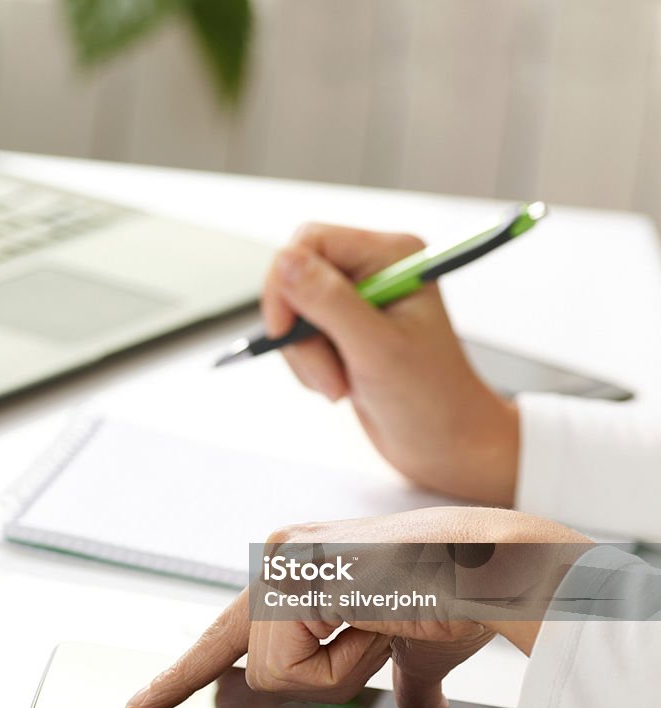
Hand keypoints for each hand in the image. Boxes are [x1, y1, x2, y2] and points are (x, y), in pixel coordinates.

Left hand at [127, 508, 593, 707]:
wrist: (493, 570)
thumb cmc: (460, 599)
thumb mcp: (414, 649)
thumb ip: (397, 678)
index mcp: (298, 567)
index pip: (227, 632)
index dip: (187, 672)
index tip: (144, 700)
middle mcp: (277, 556)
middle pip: (261, 672)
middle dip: (328, 675)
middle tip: (381, 629)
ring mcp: (278, 560)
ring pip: (274, 678)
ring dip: (343, 670)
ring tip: (384, 623)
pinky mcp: (287, 573)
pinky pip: (293, 669)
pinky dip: (346, 665)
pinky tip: (377, 619)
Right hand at [261, 224, 518, 505]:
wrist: (447, 445)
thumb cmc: (432, 399)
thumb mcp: (377, 349)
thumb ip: (328, 302)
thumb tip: (283, 261)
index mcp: (391, 256)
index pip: (311, 241)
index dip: (287, 283)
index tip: (284, 330)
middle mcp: (373, 270)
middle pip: (296, 277)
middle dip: (300, 331)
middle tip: (327, 372)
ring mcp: (357, 301)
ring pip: (293, 312)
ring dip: (306, 356)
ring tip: (340, 384)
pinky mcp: (344, 330)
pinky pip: (300, 337)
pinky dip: (308, 366)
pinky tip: (340, 384)